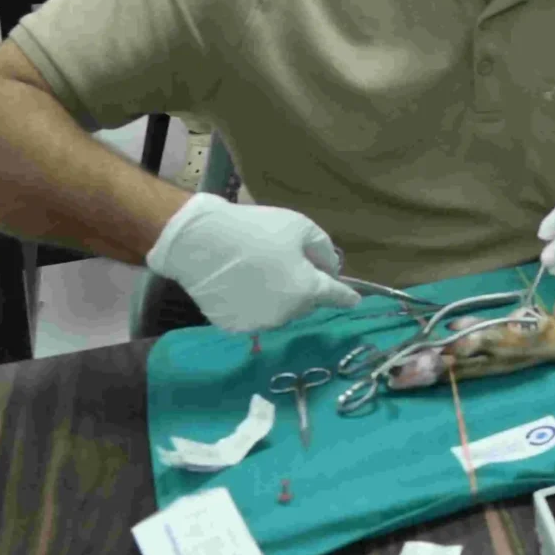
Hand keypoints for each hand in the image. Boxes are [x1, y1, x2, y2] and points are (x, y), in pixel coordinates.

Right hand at [144, 193, 362, 332]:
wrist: (200, 243)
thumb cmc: (256, 230)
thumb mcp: (301, 228)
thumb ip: (323, 250)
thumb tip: (329, 269)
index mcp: (307, 291)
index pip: (335, 297)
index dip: (346, 296)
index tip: (355, 300)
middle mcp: (286, 315)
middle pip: (306, 303)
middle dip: (306, 288)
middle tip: (291, 264)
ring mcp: (258, 323)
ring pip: (281, 311)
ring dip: (281, 298)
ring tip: (264, 272)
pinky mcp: (234, 326)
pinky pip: (255, 316)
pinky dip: (255, 304)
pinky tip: (243, 283)